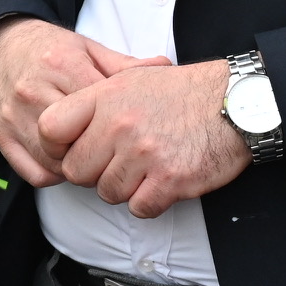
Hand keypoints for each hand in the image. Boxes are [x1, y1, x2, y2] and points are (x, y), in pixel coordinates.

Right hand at [0, 18, 144, 187]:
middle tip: (114, 152)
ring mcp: (14, 116)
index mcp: (61, 65)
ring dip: (78, 168)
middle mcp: (34, 91)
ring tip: (93, 158)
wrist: (0, 45)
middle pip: (77, 141)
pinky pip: (34, 172)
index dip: (120, 126)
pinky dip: (54, 174)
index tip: (131, 131)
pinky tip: (66, 161)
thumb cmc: (49, 50)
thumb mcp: (88, 48)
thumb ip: (124, 65)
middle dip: (100, 151)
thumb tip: (166, 66)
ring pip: (55, 163)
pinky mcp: (1, 135)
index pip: (100, 110)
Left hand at [41, 58, 250, 217]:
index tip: (72, 150)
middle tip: (118, 163)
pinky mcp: (169, 180)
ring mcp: (144, 154)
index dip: (56, 147)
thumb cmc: (183, 92)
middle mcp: (120, 125)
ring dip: (125, 187)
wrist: (235, 102)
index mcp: (105, 96)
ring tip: (146, 167)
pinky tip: (164, 181)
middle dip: (94, 173)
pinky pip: (139, 208)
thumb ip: (94, 101)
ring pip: (108, 193)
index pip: (51, 129)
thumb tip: (57, 129)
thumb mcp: (132, 78)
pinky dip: (150, 201)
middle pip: (76, 171)